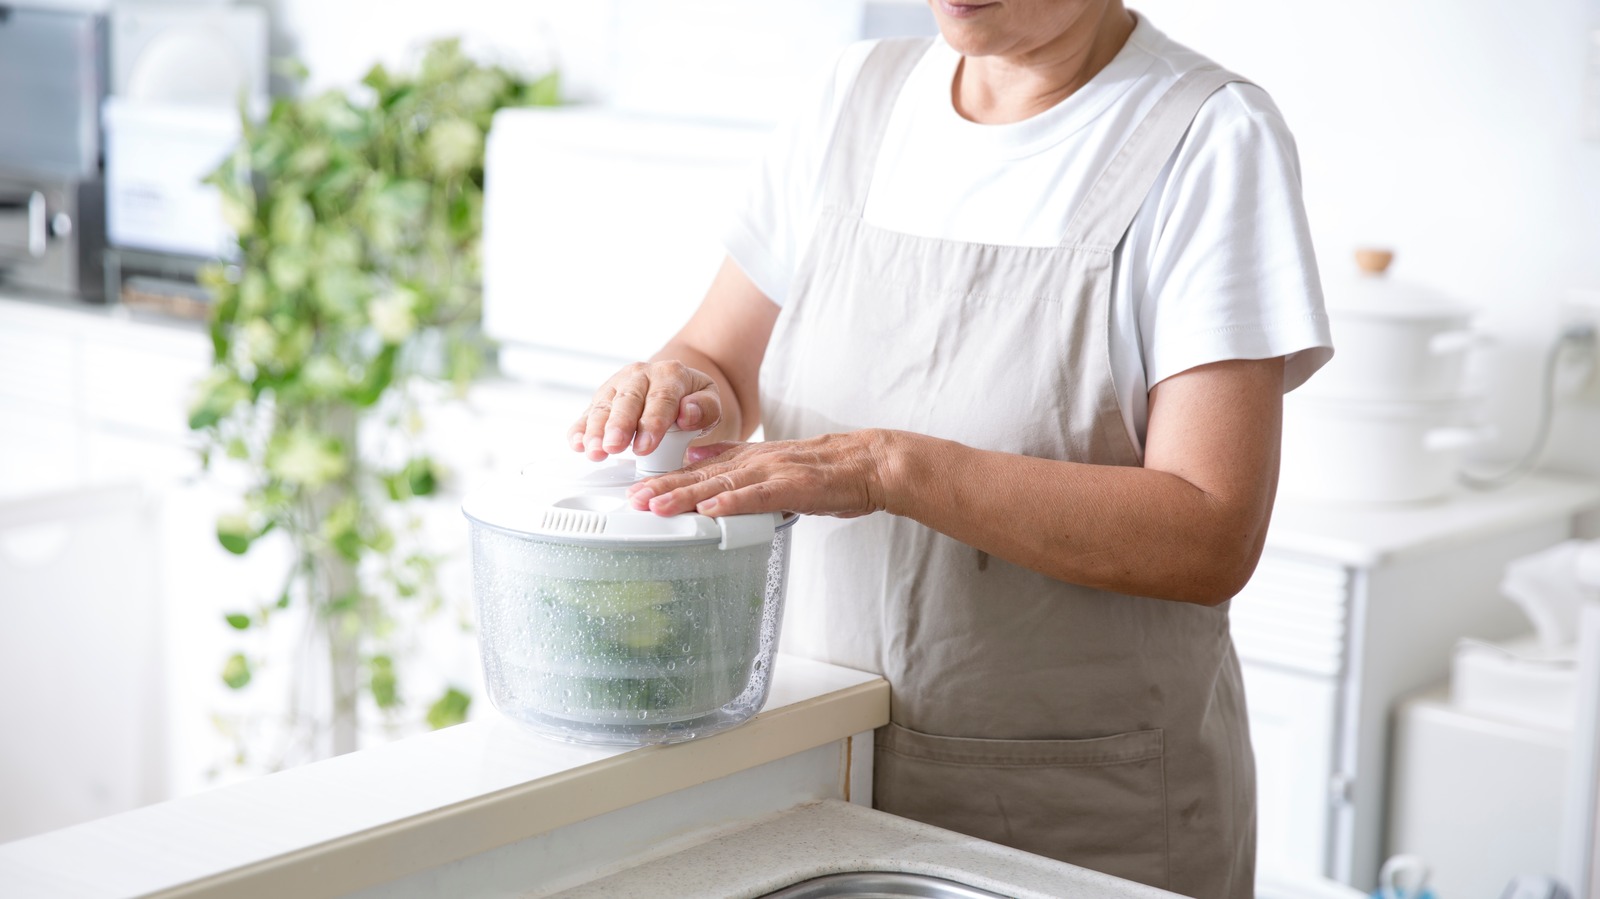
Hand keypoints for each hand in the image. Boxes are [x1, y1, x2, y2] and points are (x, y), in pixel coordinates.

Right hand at [569, 361, 721, 460]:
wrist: (673, 383)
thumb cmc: (691, 398)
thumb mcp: (710, 402)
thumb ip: (705, 408)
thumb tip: (688, 413)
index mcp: (669, 374)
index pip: (661, 398)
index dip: (652, 423)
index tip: (645, 446)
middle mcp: (640, 376)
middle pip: (627, 400)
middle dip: (618, 425)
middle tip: (613, 447)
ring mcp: (617, 386)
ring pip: (603, 406)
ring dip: (596, 430)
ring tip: (594, 451)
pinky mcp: (601, 399)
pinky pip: (588, 413)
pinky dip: (580, 428)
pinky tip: (577, 443)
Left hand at [626, 431, 894, 519]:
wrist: (870, 463)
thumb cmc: (828, 471)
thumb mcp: (774, 460)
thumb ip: (735, 460)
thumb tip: (697, 458)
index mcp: (751, 457)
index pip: (701, 468)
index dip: (667, 479)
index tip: (636, 490)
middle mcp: (756, 462)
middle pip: (703, 476)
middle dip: (665, 488)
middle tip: (632, 500)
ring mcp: (774, 474)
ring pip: (723, 484)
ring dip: (687, 496)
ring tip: (657, 506)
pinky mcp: (794, 488)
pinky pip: (758, 496)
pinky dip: (733, 502)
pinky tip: (710, 509)